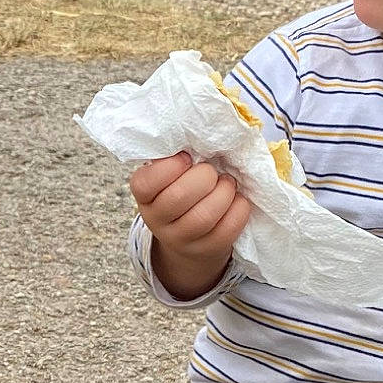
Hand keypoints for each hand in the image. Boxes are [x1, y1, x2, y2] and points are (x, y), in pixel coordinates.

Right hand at [131, 152, 250, 301]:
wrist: (189, 237)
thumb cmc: (182, 191)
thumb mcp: (169, 176)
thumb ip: (175, 157)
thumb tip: (198, 132)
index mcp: (144, 195)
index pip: (146, 182)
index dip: (171, 166)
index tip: (187, 158)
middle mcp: (157, 220)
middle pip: (179, 197)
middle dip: (204, 177)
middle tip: (212, 172)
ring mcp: (181, 239)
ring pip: (204, 216)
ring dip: (224, 192)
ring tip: (227, 183)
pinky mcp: (207, 249)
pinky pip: (227, 229)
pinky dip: (239, 208)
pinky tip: (236, 199)